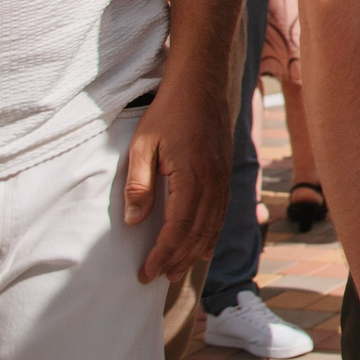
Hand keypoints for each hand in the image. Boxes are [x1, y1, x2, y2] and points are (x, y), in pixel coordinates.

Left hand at [122, 67, 230, 283]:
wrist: (201, 82)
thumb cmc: (168, 112)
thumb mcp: (143, 146)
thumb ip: (139, 185)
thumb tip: (133, 222)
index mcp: (192, 175)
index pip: (179, 226)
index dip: (163, 253)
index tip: (147, 272)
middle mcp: (213, 179)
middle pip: (199, 231)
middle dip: (179, 258)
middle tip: (160, 277)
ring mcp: (223, 174)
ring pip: (214, 223)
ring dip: (197, 249)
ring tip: (181, 268)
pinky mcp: (226, 169)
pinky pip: (223, 209)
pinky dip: (213, 231)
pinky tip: (204, 243)